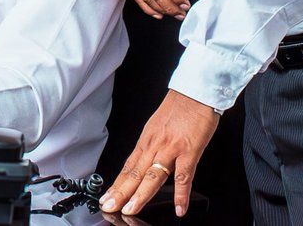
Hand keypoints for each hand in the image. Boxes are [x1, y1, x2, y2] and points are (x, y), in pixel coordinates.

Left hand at [99, 90, 219, 217]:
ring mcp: (171, 149)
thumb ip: (152, 146)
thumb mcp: (157, 126)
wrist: (195, 91)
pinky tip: (180, 208)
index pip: (128, 167)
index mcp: (147, 140)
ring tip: (131, 210)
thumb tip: (144, 162)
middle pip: (134, 173)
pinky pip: (184, 176)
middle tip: (109, 207)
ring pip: (152, 176)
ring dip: (140, 195)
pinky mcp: (189, 150)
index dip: (117, 184)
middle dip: (120, 192)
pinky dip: (181, 194)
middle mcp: (154, 145)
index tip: (107, 197)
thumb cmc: (179, 108)